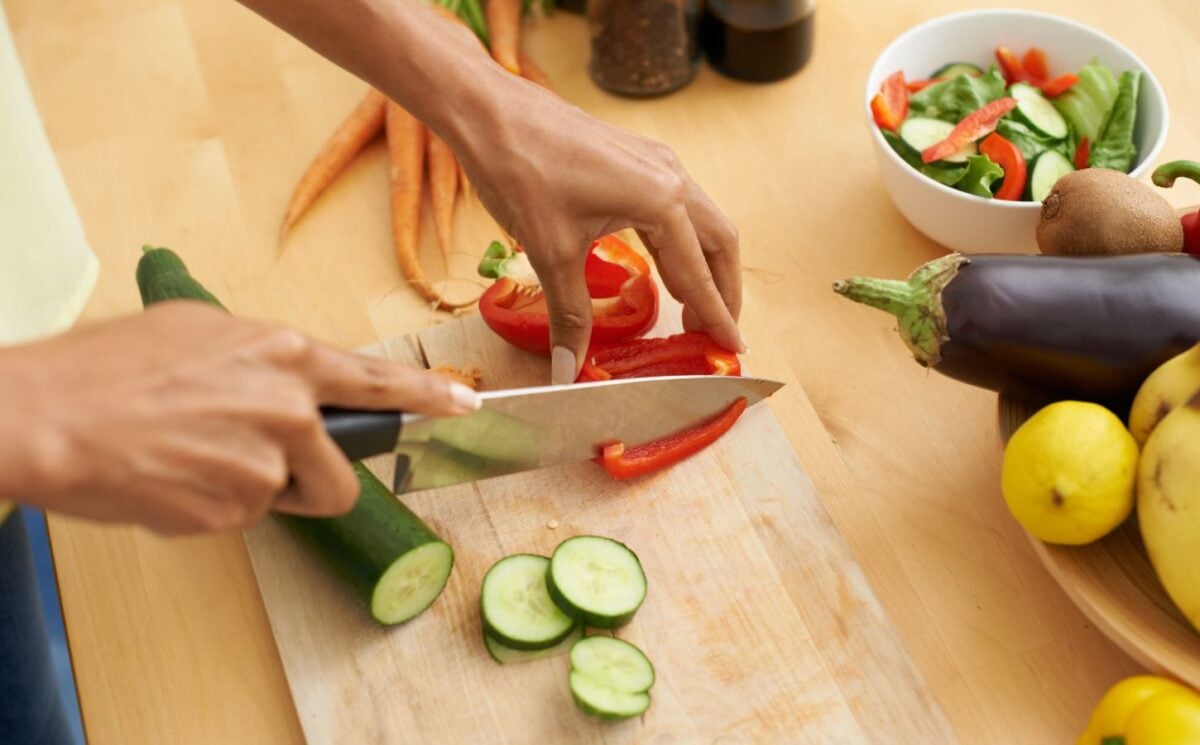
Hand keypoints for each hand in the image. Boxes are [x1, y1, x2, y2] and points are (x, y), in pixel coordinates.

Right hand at [0, 302, 478, 533]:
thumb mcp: (198, 333)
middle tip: (253, 466)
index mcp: (284, 354)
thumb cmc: (107, 368)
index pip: (377, 380)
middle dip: (308, 483)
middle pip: (336, 475)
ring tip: (188, 458)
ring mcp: (264, 463)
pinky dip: (207, 508)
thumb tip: (287, 383)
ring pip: (280, 500)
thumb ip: (261, 359)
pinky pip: (237, 520)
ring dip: (247, 493)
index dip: (426, 396)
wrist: (46, 415)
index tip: (465, 407)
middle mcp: (289, 408)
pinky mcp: (233, 510)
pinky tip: (166, 477)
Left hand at [233, 0, 743, 382]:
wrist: (488, 111)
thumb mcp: (549, 252)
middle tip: (714, 333)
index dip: (716, 315)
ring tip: (694, 307)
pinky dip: (681, 242)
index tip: (732, 347)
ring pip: (701, 221)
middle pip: (719, 242)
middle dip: (722, 290)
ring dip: (704, 265)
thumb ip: (570, 315)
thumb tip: (568, 369)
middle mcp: (670, 177)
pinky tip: (664, 265)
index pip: (699, 273)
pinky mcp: (636, 157)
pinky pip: (676, 205)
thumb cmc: (519, 171)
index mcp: (660, 200)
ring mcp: (656, 162)